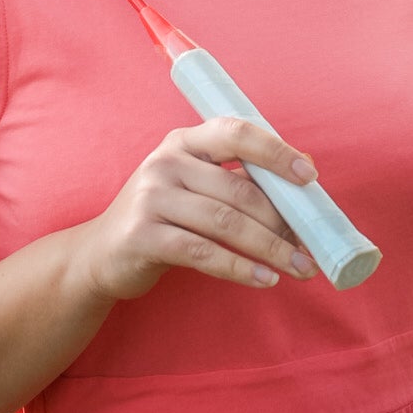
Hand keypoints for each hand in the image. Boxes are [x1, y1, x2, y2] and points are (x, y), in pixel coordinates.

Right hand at [72, 117, 322, 303]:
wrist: (101, 252)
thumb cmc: (164, 217)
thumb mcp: (195, 186)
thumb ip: (239, 179)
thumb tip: (304, 181)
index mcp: (184, 141)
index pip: (235, 132)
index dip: (275, 152)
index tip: (310, 176)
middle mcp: (165, 162)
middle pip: (238, 189)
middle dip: (283, 221)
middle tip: (311, 245)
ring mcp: (151, 198)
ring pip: (226, 223)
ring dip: (270, 248)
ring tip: (299, 267)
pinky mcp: (143, 236)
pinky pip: (203, 253)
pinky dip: (240, 268)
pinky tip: (265, 279)